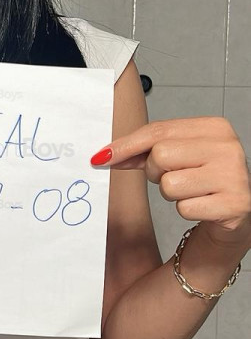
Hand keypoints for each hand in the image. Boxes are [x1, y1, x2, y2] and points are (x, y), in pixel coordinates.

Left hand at [90, 117, 250, 247]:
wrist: (238, 210)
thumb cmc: (204, 179)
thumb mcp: (181, 155)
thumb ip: (147, 150)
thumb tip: (106, 155)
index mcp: (215, 127)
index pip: (158, 131)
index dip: (126, 145)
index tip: (101, 156)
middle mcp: (227, 147)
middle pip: (160, 156)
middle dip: (156, 172)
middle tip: (175, 177)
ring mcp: (233, 175)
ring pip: (169, 185)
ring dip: (172, 195)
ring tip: (192, 191)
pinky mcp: (233, 204)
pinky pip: (184, 208)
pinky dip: (187, 211)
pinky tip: (203, 205)